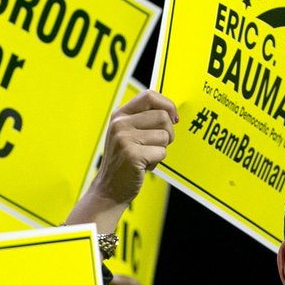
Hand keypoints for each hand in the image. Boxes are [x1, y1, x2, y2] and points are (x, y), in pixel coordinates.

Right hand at [64, 89, 177, 232]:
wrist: (110, 188)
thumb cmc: (126, 162)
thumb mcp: (130, 135)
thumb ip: (145, 121)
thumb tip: (172, 113)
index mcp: (120, 115)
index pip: (150, 95)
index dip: (168, 105)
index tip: (174, 119)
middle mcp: (120, 123)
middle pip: (163, 117)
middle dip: (169, 134)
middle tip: (157, 146)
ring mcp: (124, 138)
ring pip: (165, 136)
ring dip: (162, 149)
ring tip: (147, 156)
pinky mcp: (131, 154)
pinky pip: (161, 152)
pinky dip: (157, 161)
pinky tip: (143, 166)